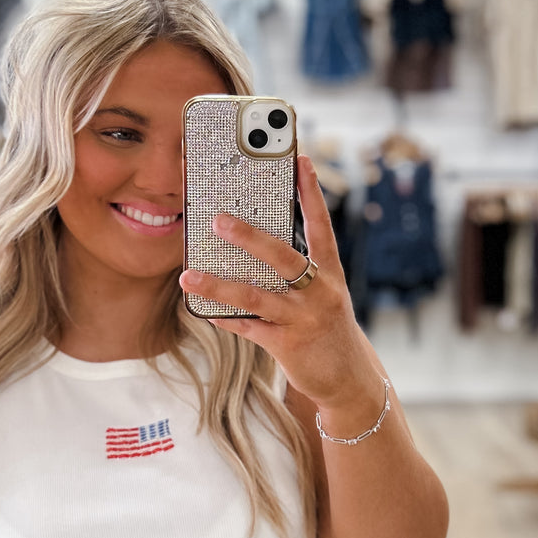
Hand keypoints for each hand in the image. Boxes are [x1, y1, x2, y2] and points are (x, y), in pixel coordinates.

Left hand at [179, 155, 380, 417]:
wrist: (349, 378)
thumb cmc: (327, 325)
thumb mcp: (324, 293)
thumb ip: (299, 269)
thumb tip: (256, 240)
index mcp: (331, 272)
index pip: (321, 225)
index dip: (311, 192)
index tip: (299, 159)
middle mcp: (321, 292)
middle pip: (284, 257)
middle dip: (250, 237)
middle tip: (217, 220)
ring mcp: (304, 319)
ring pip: (257, 296)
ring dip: (219, 285)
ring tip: (188, 275)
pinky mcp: (288, 345)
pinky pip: (249, 327)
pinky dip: (224, 317)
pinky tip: (201, 308)